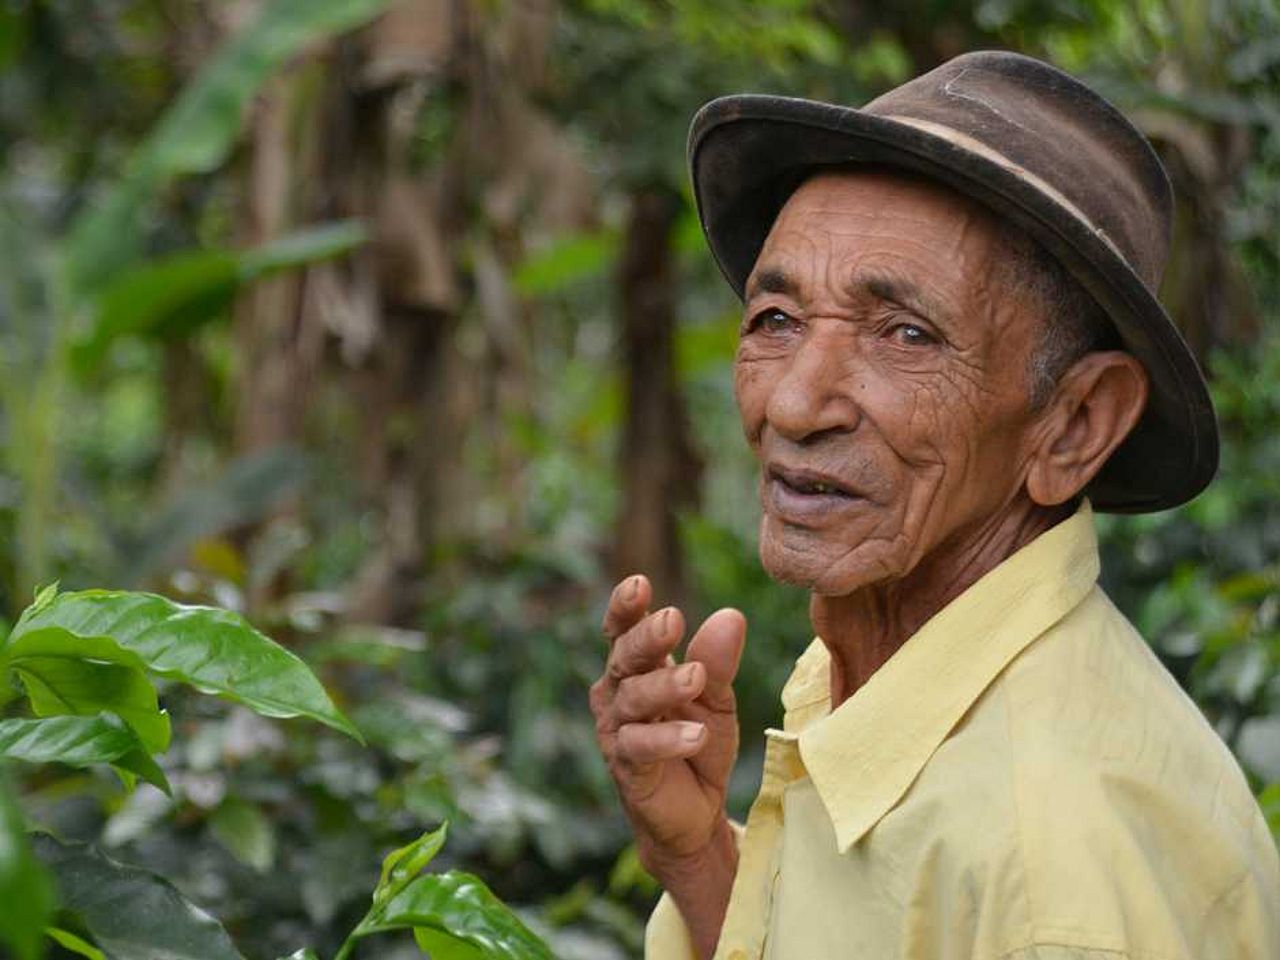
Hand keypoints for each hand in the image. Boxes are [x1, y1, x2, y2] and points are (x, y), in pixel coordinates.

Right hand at [590, 575, 745, 955]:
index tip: (639, 584)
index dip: (625, 607)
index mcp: (636, 668)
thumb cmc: (697, 739)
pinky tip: (695, 734)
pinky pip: (640, 748)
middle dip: (646, 638)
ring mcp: (618, 731)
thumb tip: (731, 615)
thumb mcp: (716, 697)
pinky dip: (667, 740)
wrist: (695, 812)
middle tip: (672, 620)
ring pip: (633, 700)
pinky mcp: (628, 769)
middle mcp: (618, 694)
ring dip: (664, 687)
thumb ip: (719, 660)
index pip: (623, 630)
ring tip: (697, 678)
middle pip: (624, 658)